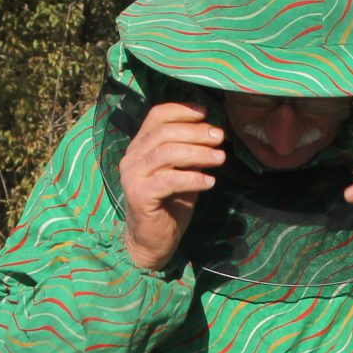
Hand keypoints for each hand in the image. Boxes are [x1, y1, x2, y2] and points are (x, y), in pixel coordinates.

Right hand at [120, 100, 223, 271]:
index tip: (207, 113)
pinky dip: (192, 179)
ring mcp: (133, 176)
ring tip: (220, 158)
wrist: (151, 241)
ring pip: (166, 153)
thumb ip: (191, 154)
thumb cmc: (169, 206)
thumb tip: (214, 134)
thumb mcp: (182, 173)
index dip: (182, 110)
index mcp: (140, 147)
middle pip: (164, 132)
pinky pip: (169, 180)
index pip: (156, 116)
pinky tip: (210, 182)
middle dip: (196, 132)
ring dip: (198, 153)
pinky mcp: (139, 195)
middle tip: (220, 137)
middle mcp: (132, 157)